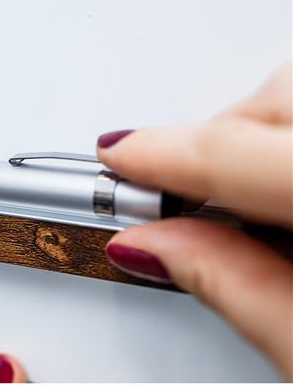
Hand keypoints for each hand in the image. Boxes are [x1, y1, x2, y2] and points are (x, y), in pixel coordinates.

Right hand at [97, 64, 291, 379]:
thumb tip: (149, 244)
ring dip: (253, 132)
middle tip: (174, 190)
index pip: (233, 152)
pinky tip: (278, 180)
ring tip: (238, 193)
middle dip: (210, 141)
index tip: (115, 157)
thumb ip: (232, 289)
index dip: (158, 157)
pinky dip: (284, 133)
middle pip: (271, 102)